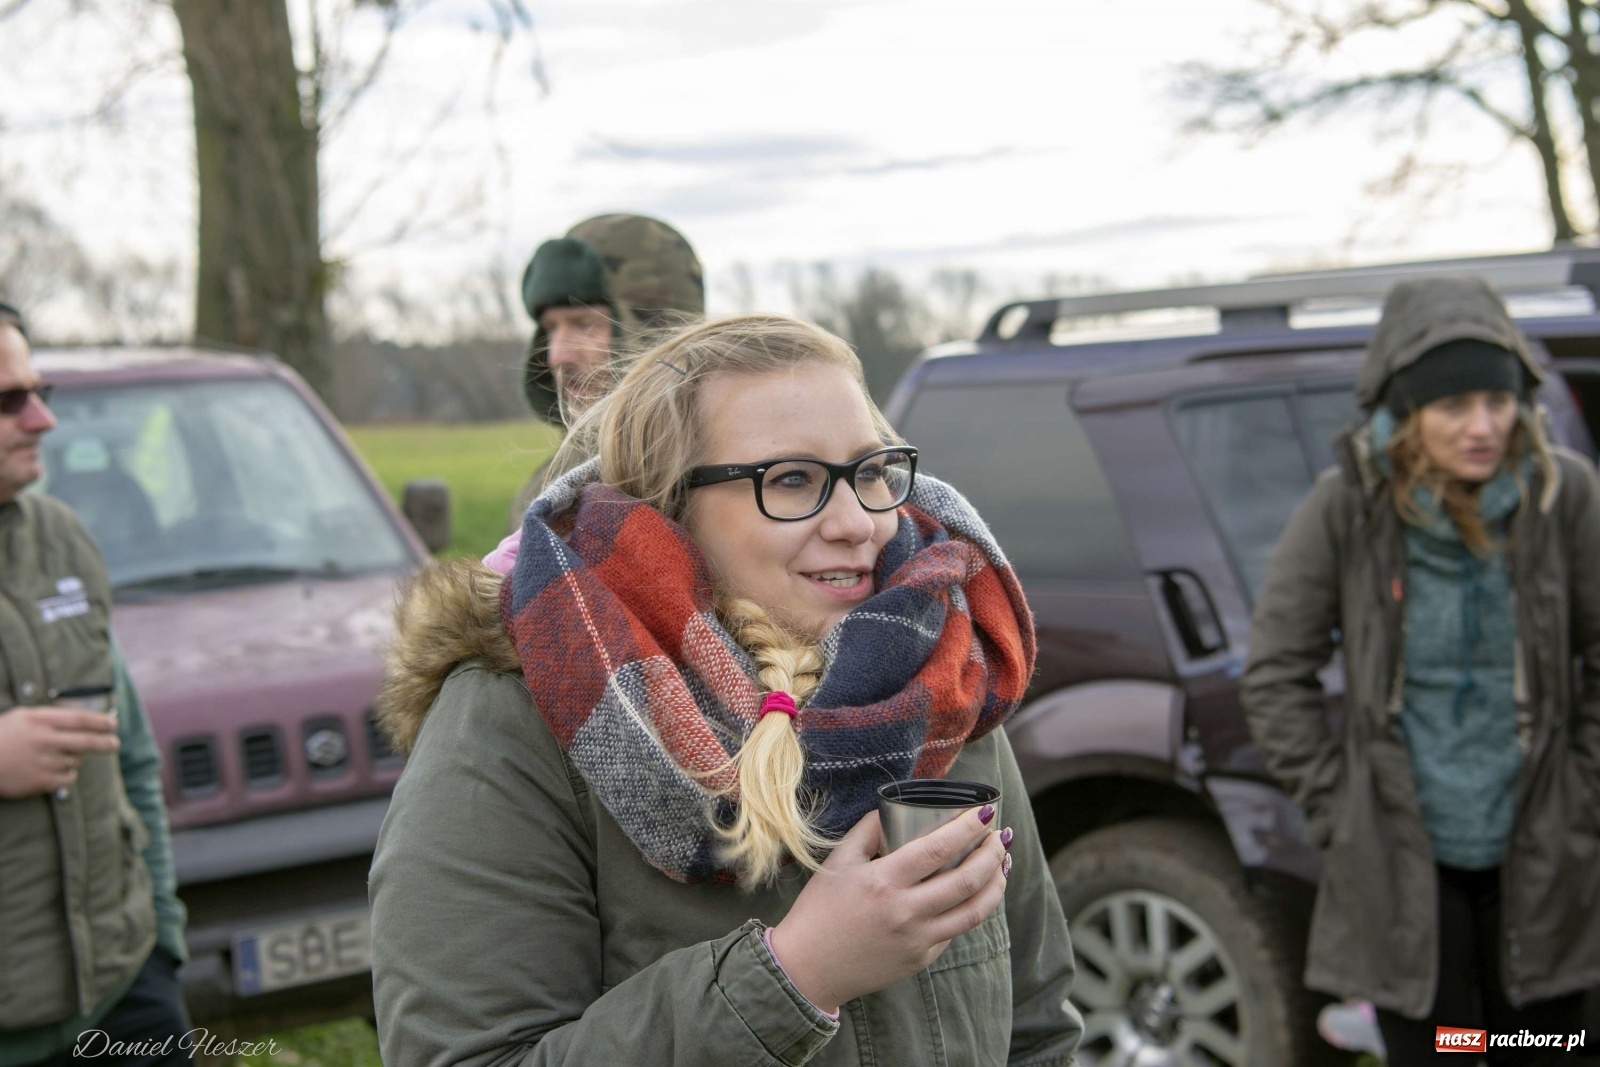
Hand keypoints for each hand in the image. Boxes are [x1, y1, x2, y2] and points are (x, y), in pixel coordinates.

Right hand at [0, 706, 119, 797]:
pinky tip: (57, 770)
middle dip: (106, 743)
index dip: (101, 722)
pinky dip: (69, 775)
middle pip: (87, 742)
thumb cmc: (1, 737)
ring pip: (76, 761)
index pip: (80, 719)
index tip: (113, 724)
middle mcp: (44, 740)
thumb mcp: (23, 717)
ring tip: (56, 757)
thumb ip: (51, 717)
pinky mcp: (41, 781)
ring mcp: (43, 762)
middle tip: (115, 744)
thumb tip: (82, 720)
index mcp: (39, 720)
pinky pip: (69, 778)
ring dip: (75, 759)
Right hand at [769, 806, 1008, 1013]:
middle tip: (1000, 836)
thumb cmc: (819, 910)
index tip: (985, 812)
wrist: (807, 969)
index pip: (938, 849)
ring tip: (1002, 864)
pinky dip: (971, 909)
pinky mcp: (921, 959)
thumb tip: (894, 809)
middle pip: (966, 879)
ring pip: (974, 911)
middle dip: (991, 853)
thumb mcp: (838, 861)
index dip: (967, 828)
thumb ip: (867, 830)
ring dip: (995, 884)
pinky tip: (976, 894)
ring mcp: (917, 939)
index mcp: (884, 881)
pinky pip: (955, 931)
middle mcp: (906, 911)